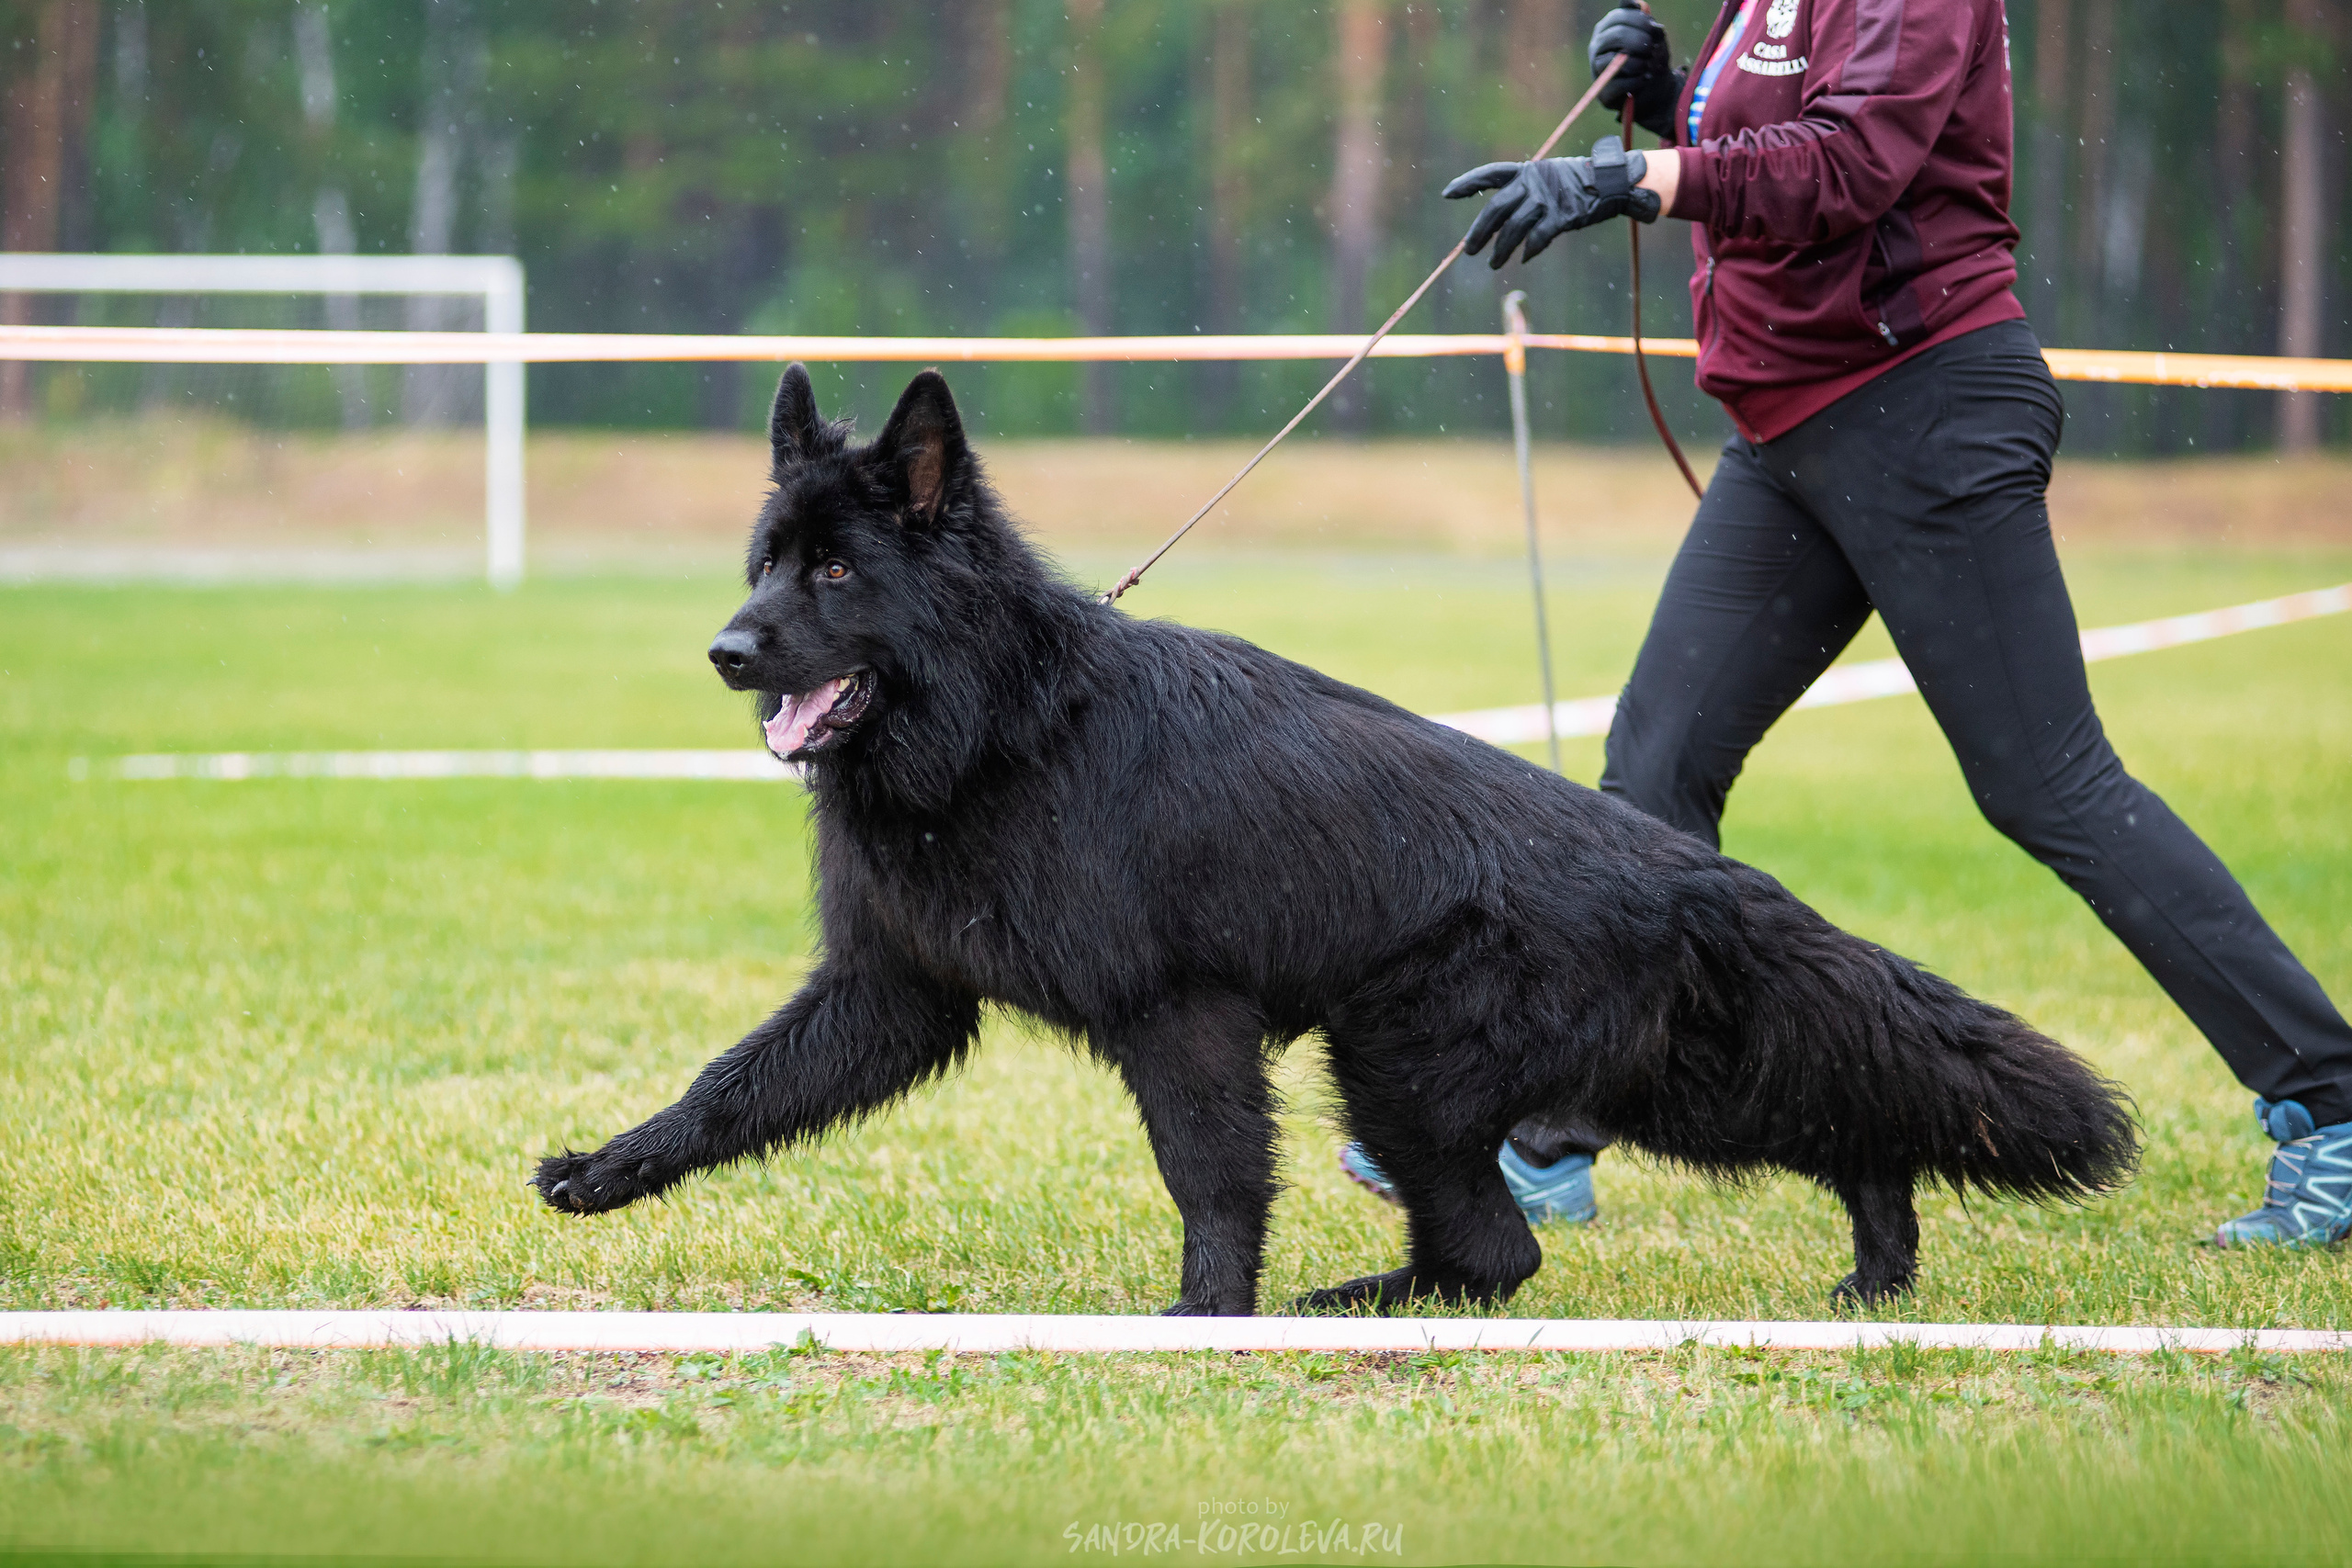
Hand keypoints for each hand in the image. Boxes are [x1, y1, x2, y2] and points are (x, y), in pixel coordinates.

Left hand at [1443, 136, 1660, 268]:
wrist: (1610, 182)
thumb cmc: (1576, 183)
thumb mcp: (1546, 177)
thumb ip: (1523, 191)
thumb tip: (1496, 219)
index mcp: (1526, 171)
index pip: (1490, 174)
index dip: (1468, 183)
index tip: (1447, 194)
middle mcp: (1532, 182)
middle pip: (1495, 210)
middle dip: (1479, 233)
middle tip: (1469, 251)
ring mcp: (1546, 199)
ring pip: (1513, 229)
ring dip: (1501, 250)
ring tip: (1493, 263)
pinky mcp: (1561, 215)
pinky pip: (1537, 238)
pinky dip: (1528, 250)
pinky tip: (1523, 258)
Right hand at [1589, 5, 1685, 142]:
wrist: (1654, 88)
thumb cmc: (1651, 57)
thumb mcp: (1654, 37)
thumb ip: (1648, 23)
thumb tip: (1640, 5)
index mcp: (1608, 28)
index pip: (1618, 17)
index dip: (1639, 21)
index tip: (1654, 29)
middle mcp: (1598, 47)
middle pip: (1615, 36)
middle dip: (1639, 40)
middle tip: (1652, 47)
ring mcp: (1597, 70)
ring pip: (1614, 61)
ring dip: (1638, 62)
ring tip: (1648, 64)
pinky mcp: (1603, 92)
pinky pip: (1619, 83)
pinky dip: (1637, 80)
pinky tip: (1645, 79)